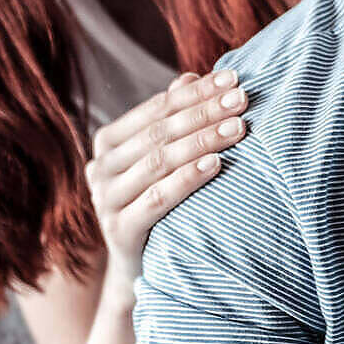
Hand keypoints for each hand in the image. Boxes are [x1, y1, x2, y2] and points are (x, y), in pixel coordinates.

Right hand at [86, 69, 246, 278]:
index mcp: (108, 143)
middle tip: (242, 99)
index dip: (196, 92)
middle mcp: (101, 168)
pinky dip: (188, 179)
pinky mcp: (119, 231)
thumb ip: (171, 121)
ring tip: (238, 128)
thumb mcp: (162, 162)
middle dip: (205, 112)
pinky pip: (158, 198)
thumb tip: (191, 75)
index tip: (233, 79)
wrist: (140, 268)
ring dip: (202, 141)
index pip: (158, 109)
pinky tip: (216, 165)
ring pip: (159, 162)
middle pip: (160, 133)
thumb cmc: (158, 205)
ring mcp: (106, 200)